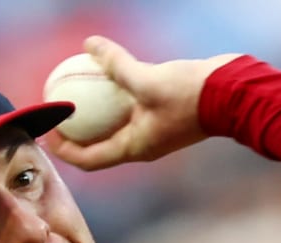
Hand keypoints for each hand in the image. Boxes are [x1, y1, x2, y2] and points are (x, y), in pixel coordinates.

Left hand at [45, 36, 241, 171]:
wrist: (233, 95)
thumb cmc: (191, 94)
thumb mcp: (147, 79)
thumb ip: (116, 64)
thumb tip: (88, 44)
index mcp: (135, 148)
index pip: (89, 160)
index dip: (64, 152)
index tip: (47, 134)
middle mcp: (143, 145)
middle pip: (99, 146)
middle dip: (76, 134)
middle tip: (57, 114)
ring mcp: (155, 131)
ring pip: (116, 127)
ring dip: (96, 115)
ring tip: (77, 94)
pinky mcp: (165, 115)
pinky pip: (132, 109)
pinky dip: (117, 97)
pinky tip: (108, 73)